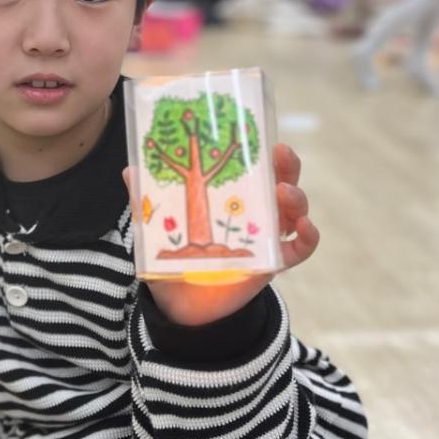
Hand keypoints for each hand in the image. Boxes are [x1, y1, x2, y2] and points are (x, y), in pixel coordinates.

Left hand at [122, 143, 318, 327]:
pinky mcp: (275, 263)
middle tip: (280, 153)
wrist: (184, 305)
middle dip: (286, 166)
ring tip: (283, 193)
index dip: (260, 149)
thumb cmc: (176, 257)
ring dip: (296, 197)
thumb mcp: (159, 228)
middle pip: (281, 181)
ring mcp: (269, 236)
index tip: (259, 133)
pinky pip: (301, 248)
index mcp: (233, 196)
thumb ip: (147, 202)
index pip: (253, 167)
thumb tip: (130, 171)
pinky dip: (309, 236)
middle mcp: (257, 211)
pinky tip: (304, 227)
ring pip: (294, 210)